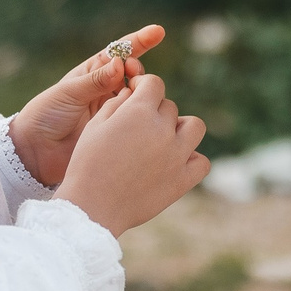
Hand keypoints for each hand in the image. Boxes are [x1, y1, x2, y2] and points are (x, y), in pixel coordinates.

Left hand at [6, 25, 165, 187]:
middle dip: (138, 69)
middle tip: (133, 74)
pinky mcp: (116, 130)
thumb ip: (95, 81)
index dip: (140, 41)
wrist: (36, 150)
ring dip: (142, 90)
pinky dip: (142, 112)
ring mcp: (112, 109)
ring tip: (136, 93)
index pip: (119, 53)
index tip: (157, 32)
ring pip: (138, 95)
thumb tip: (120, 65)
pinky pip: (135, 118)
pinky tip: (145, 113)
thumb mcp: (69, 93)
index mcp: (92, 72)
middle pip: (133, 73)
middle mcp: (105, 89)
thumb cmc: (46, 114)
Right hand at [54, 74, 209, 235]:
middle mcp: (162, 129)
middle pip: (170, 107)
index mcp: (139, 111)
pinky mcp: (182, 180)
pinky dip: (192, 159)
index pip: (155, 84)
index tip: (137, 94)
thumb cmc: (88, 164)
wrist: (93, 206)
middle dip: (155, 111)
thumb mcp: (96, 125)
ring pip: (194, 127)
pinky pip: (202, 162)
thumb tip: (133, 92)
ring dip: (181, 128)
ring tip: (164, 139)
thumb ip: (117, 103)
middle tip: (139, 127)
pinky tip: (176, 162)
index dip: (144, 86)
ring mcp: (176, 156)